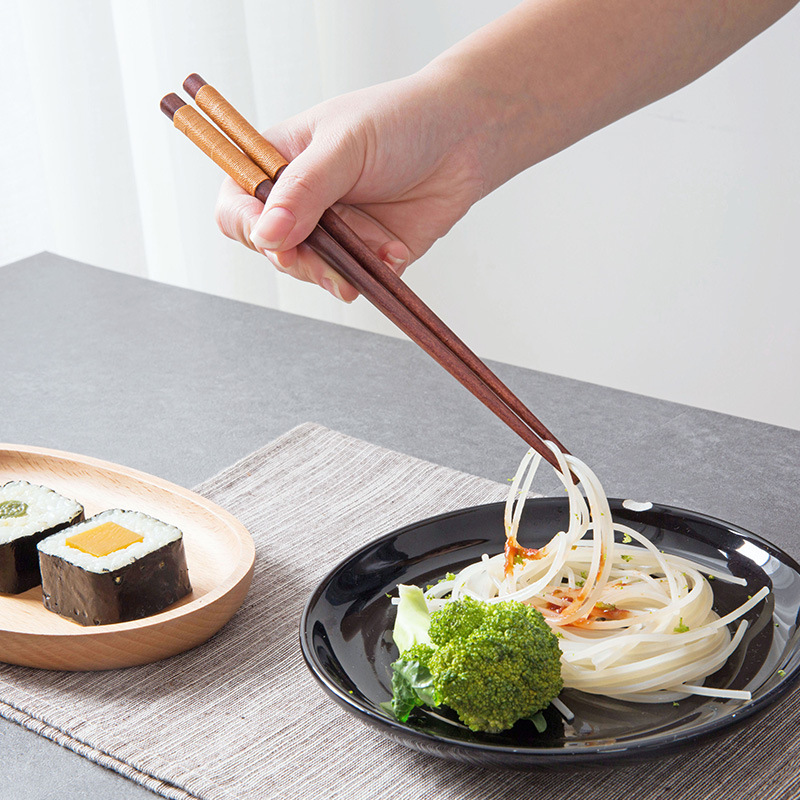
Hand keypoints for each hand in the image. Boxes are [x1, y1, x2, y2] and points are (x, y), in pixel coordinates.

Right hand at [214, 70, 486, 300]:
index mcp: (281, 162)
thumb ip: (305, 190)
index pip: (237, 203)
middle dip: (297, 260)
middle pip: (272, 248)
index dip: (247, 225)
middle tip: (323, 264)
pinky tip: (395, 253)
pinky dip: (373, 274)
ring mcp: (334, 230)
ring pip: (313, 271)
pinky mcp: (366, 253)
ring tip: (366, 262)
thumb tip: (266, 235)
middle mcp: (302, 201)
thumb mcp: (346, 145)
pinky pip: (357, 278)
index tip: (271, 238)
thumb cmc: (402, 121)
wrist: (466, 137)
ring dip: (335, 274)